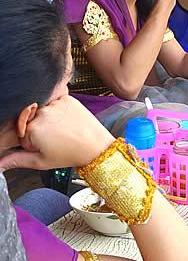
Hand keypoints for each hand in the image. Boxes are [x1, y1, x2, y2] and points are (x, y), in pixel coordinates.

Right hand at [0, 96, 114, 170]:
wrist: (97, 146)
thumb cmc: (71, 154)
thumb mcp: (42, 161)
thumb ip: (17, 160)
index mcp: (32, 129)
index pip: (17, 133)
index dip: (26, 141)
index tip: (38, 145)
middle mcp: (41, 113)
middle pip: (27, 120)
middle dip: (34, 130)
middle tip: (52, 138)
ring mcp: (54, 104)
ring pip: (39, 110)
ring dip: (45, 119)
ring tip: (59, 130)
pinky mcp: (65, 98)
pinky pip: (53, 101)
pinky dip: (55, 109)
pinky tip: (64, 120)